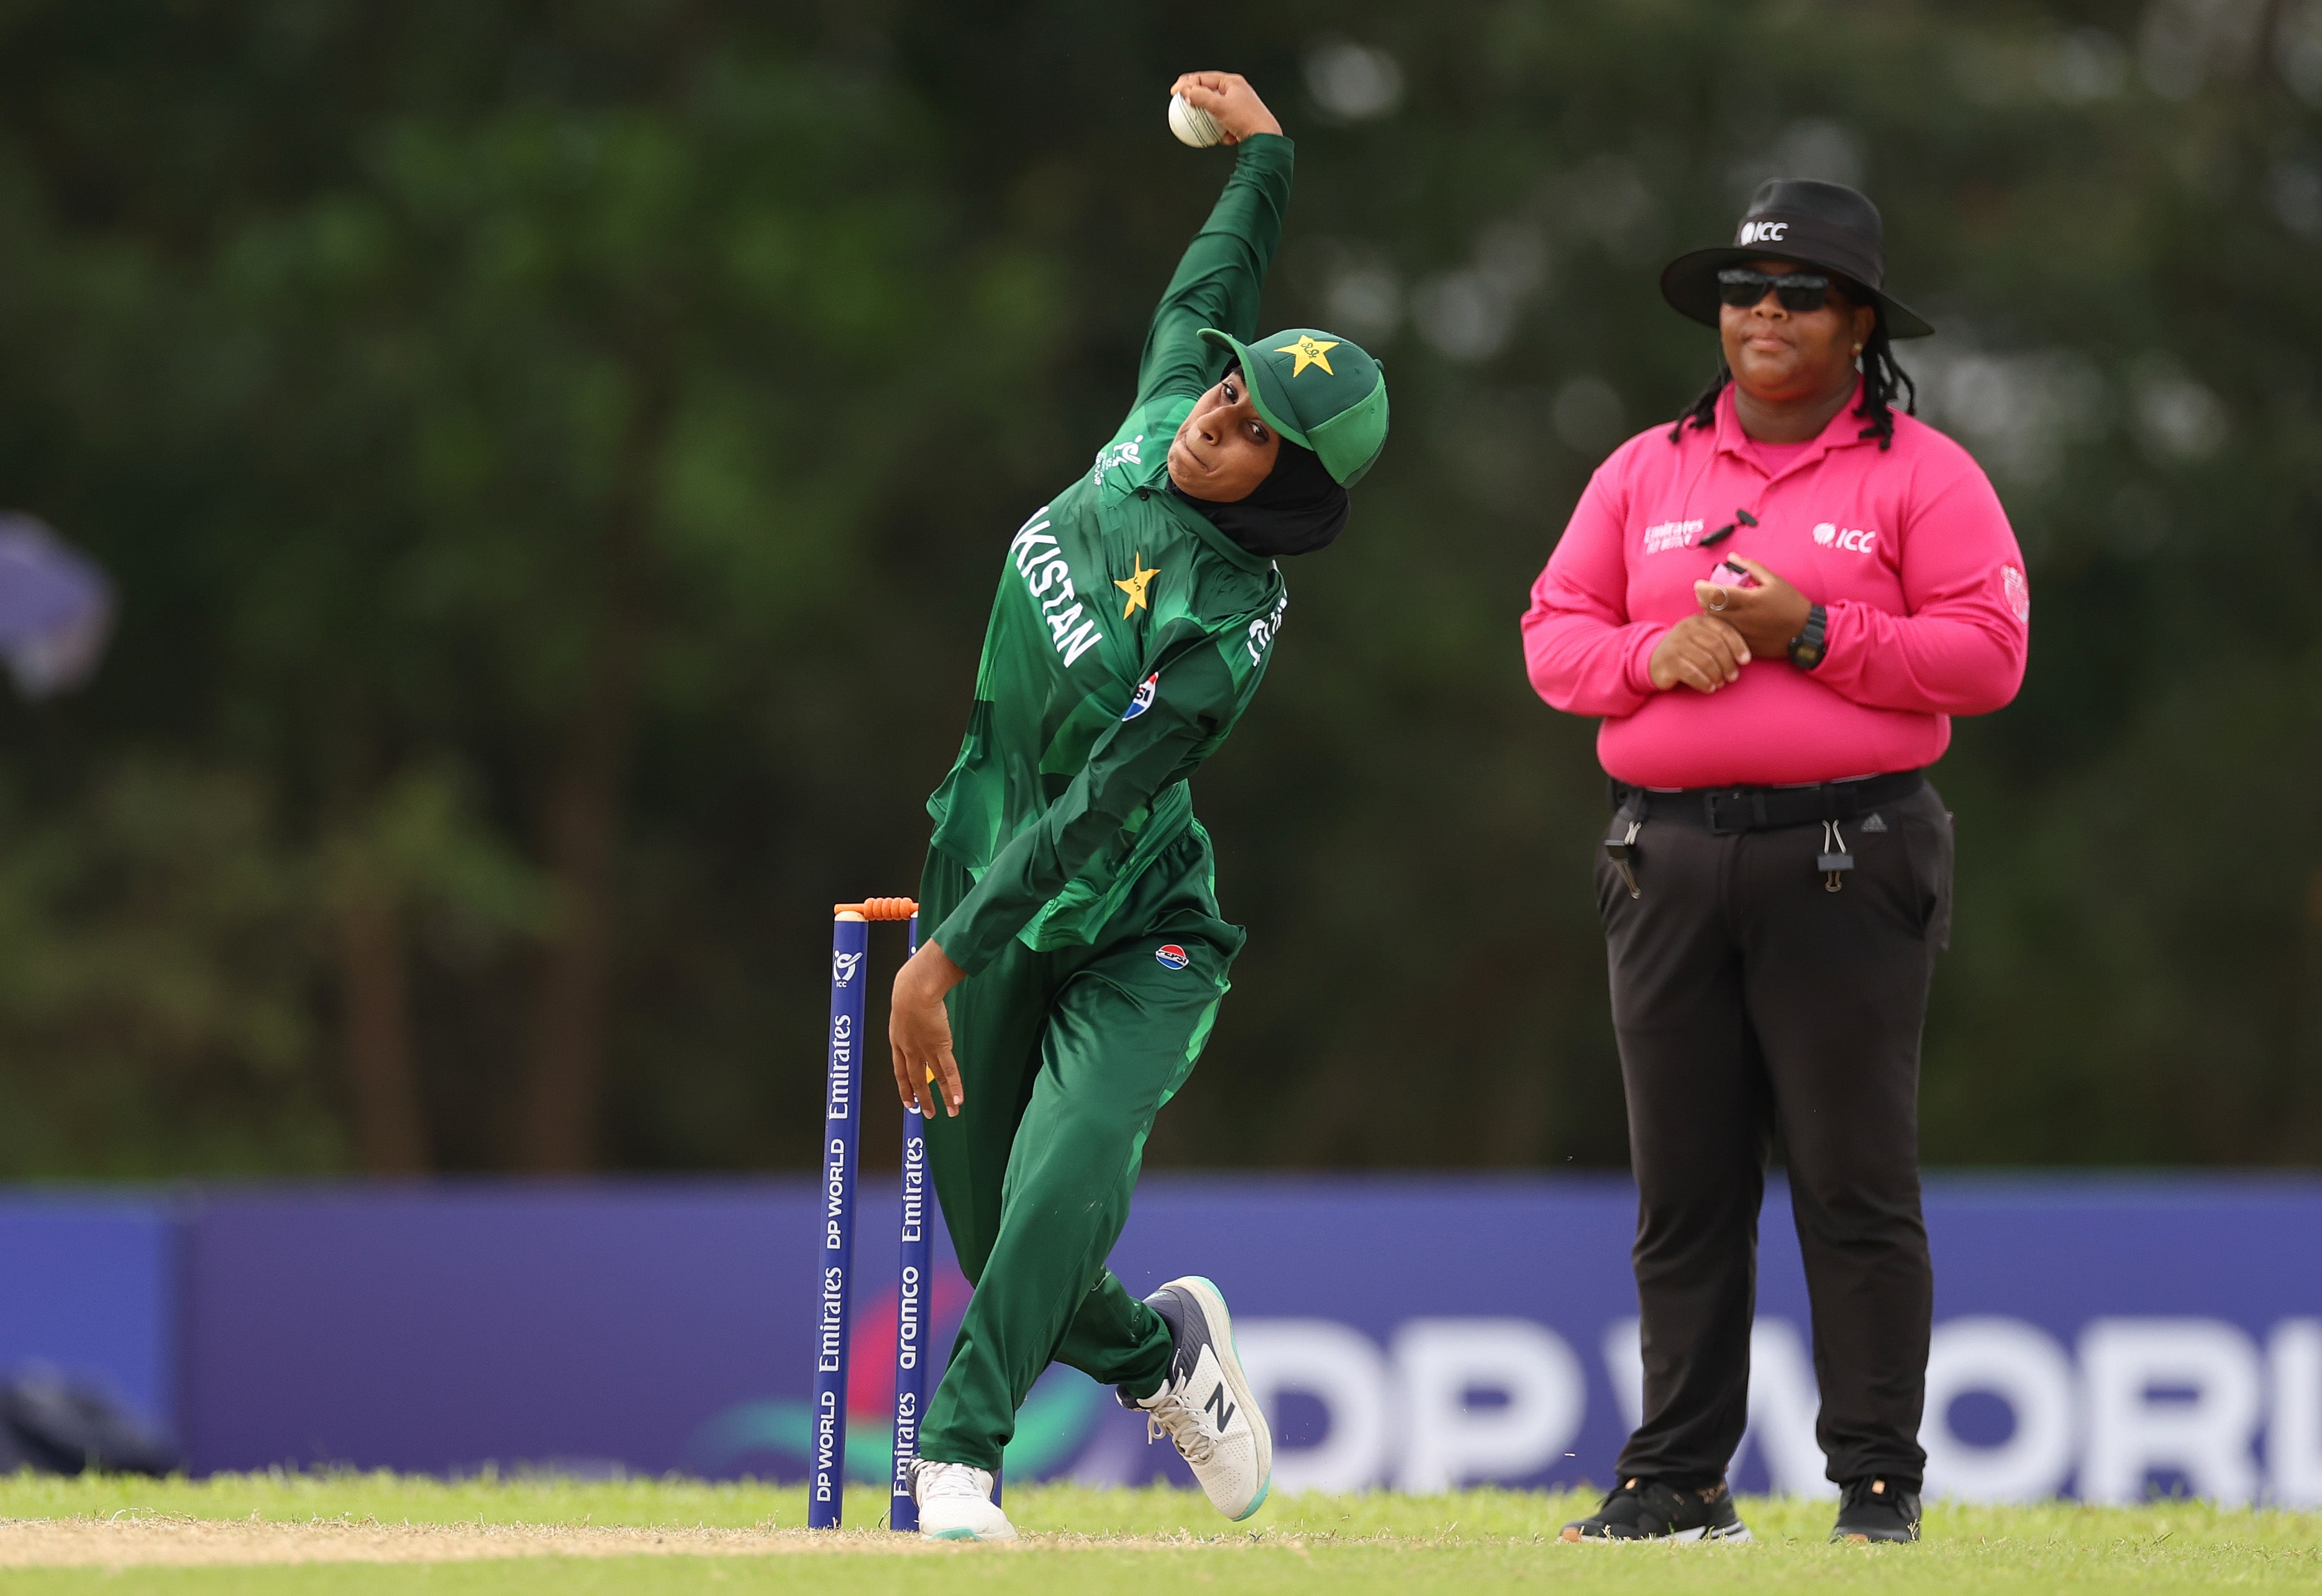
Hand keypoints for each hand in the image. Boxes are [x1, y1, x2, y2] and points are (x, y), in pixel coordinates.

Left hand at [889, 940, 966, 1117]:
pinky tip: (959, 1100)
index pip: (899, 1071)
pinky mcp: (939, 1046)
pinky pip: (948, 1071)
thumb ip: (911, 1012)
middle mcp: (909, 1049)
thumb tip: (919, 1007)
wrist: (913, 989)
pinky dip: (954, 1086)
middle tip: (928, 1112)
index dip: (904, 1087)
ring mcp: (923, 1050)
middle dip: (922, 1098)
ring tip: (950, 1113)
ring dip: (942, 1098)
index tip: (909, 1101)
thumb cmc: (910, 988)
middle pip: (915, 1079)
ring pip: (933, 1079)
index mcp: (897, 1041)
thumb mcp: (904, 1004)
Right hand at [1170, 72, 1282, 142]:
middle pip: (1207, 93)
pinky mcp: (1239, 121)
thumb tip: (1185, 92)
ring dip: (1207, 118)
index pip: (1203, 78)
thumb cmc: (1245, 119)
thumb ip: (1200, 97)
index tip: (1175, 93)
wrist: (1265, 139)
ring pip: (1214, 110)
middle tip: (1182, 106)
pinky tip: (1222, 138)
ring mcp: (1238, 107)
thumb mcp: (1219, 106)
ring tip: (1199, 125)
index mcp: (1232, 82)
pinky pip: (1222, 123)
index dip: (1187, 83)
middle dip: (1195, 100)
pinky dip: (1220, 130)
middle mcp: (1236, 92)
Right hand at [1648, 613, 1752, 692]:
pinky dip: (1704, 683)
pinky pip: (1692, 673)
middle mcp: (1686, 629)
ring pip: (1706, 661)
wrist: (1654, 659)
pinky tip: (1710, 688)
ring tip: (1720, 683)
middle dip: (1728, 664)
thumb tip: (1744, 657)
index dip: (1738, 646)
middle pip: (1716, 646)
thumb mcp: (1702, 638)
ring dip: (1717, 675)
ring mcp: (1676, 644)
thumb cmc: (1688, 650)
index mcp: (1699, 620)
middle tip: (1733, 677)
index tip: (1746, 661)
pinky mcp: (1669, 661)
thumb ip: (1720, 638)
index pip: (1724, 630)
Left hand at [1693, 558, 1812, 657]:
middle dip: (1702, 599)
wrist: (1805, 631)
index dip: (1703, 588)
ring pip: (1713, 624)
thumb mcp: (1774, 580)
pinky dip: (1718, 626)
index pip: (1715, 594)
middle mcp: (1742, 619)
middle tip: (1705, 592)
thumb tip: (1732, 557)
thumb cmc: (1790, 604)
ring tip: (1715, 604)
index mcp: (1749, 601)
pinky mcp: (1743, 645)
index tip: (1700, 583)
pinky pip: (1722, 635)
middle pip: (1709, 609)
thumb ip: (1751, 567)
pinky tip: (1724, 618)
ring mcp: (1741, 634)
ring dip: (1709, 612)